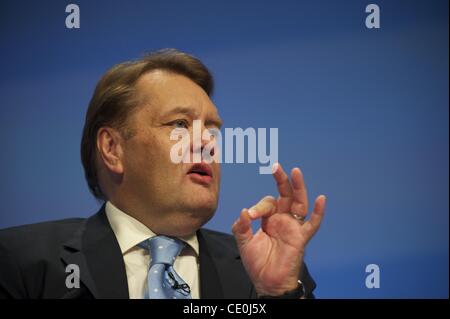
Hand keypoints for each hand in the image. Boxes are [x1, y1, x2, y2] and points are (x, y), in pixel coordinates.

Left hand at [232, 163, 325, 295]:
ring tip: (296, 172)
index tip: (250, 216)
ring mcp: (293, 227)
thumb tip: (244, 211)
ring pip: (299, 203)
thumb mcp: (244, 243)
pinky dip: (319, 213)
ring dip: (298, 188)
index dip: (258, 207)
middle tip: (276, 166)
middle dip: (281, 180)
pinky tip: (321, 199)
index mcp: (269, 219)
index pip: (266, 203)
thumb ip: (242, 227)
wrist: (268, 283)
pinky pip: (312, 224)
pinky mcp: (301, 238)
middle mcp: (282, 219)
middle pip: (285, 195)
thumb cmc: (258, 263)